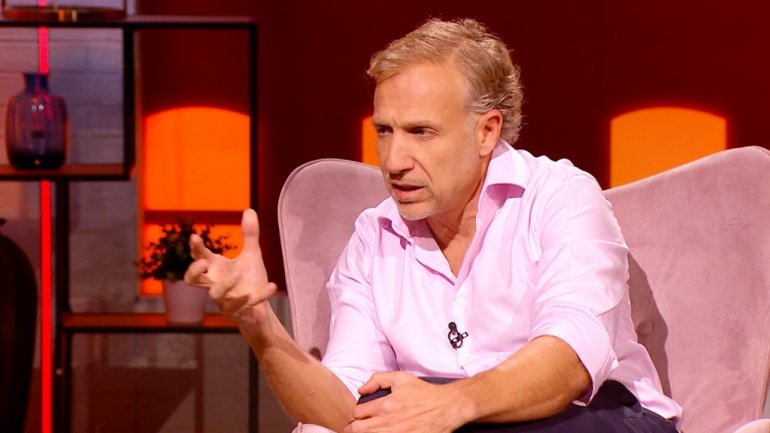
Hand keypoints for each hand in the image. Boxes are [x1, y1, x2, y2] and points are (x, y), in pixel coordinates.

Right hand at [185, 209, 276, 328]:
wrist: (259, 309)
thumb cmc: (249, 280)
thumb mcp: (252, 256)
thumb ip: (250, 235)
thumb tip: (249, 209)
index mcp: (215, 270)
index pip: (198, 258)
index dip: (195, 249)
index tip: (194, 236)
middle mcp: (215, 285)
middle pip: (192, 281)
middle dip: (193, 272)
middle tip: (202, 263)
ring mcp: (225, 300)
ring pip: (215, 295)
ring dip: (225, 284)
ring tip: (238, 273)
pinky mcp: (239, 312)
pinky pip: (245, 305)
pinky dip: (259, 295)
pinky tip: (272, 286)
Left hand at [345, 372, 468, 432]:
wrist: (446, 407)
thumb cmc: (424, 392)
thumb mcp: (401, 378)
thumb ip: (378, 379)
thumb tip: (361, 390)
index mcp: (385, 405)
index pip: (357, 414)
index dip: (356, 413)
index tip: (361, 414)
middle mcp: (389, 422)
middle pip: (358, 430)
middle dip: (354, 427)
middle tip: (358, 425)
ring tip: (370, 429)